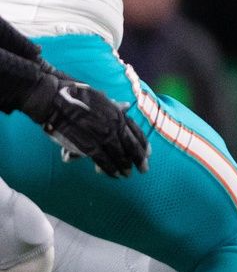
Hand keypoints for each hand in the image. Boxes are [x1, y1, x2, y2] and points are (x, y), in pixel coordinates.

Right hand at [19, 69, 149, 177]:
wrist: (53, 99)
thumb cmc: (75, 96)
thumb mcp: (100, 98)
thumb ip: (114, 106)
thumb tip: (127, 106)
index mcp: (117, 114)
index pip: (136, 132)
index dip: (143, 145)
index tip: (148, 153)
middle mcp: (113, 126)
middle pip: (131, 146)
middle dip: (139, 159)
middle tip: (144, 169)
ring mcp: (101, 136)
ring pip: (118, 155)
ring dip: (124, 166)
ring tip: (127, 174)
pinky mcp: (88, 145)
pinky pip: (103, 160)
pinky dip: (109, 169)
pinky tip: (114, 175)